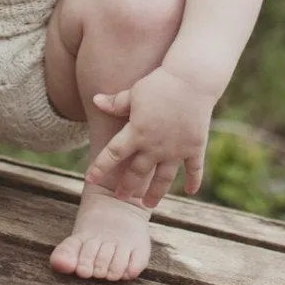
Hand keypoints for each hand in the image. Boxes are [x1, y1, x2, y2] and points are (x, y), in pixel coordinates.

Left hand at [85, 65, 213, 208]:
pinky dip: (193, 181)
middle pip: (137, 172)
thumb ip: (116, 103)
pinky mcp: (194, 147)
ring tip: (148, 204)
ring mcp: (175, 150)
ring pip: (163, 179)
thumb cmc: (159, 83)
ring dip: (155, 193)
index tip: (90, 179)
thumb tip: (95, 100)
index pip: (113, 154)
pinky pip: (194, 169)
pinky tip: (190, 191)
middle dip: (127, 187)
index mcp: (136, 132)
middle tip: (120, 197)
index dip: (100, 167)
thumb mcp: (134, 92)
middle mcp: (154, 146)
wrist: (191, 79)